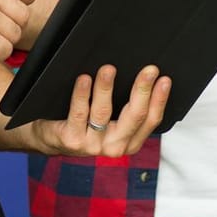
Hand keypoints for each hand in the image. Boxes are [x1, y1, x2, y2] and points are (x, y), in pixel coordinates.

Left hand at [29, 64, 169, 156]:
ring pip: (103, 112)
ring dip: (106, 87)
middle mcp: (114, 147)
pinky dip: (82, 94)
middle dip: (143, 90)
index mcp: (129, 142)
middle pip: (134, 116)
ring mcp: (92, 145)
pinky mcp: (72, 140)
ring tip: (109, 69)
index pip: (151, 120)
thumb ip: (126, 107)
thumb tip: (142, 76)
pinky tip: (84, 79)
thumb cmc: (85, 123)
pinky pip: (79, 113)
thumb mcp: (111, 121)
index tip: (164, 79)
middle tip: (149, 70)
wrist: (52, 139)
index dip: (159, 99)